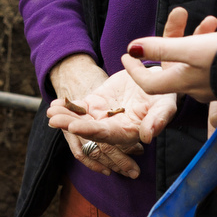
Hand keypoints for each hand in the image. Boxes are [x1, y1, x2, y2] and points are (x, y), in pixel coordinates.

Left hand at [51, 66, 172, 142]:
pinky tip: (55, 103)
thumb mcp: (166, 104)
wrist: (156, 79)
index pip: (106, 135)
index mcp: (128, 132)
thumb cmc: (165, 94)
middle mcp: (112, 127)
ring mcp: (102, 116)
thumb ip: (158, 120)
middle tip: (54, 120)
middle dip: (70, 124)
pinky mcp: (96, 104)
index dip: (90, 131)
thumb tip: (147, 136)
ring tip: (50, 111)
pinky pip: (79, 107)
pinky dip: (67, 106)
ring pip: (80, 119)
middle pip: (89, 129)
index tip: (74, 128)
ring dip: (65, 116)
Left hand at [121, 5, 216, 103]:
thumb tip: (133, 48)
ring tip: (214, 20)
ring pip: (197, 56)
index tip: (127, 54)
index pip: (149, 82)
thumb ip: (162, 47)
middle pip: (174, 62)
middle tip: (180, 13)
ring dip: (200, 35)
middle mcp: (195, 86)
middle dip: (175, 35)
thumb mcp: (190, 49)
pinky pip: (214, 58)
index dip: (135, 69)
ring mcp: (212, 84)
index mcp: (182, 82)